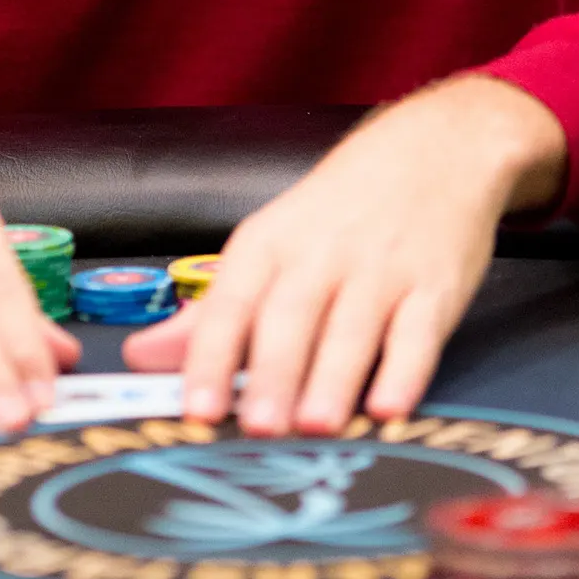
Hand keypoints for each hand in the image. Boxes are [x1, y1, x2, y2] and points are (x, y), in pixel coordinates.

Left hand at [121, 76, 565, 434]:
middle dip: (273, 373)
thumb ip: (212, 311)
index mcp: (269, 244)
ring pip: (352, 329)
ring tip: (317, 426)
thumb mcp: (270, 242)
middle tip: (258, 427)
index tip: (197, 407)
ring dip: (333, 379)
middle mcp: (321, 255)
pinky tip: (390, 408)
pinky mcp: (434, 288)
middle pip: (290, 317)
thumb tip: (143, 358)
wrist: (434, 150)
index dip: (212, 357)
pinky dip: (405, 372)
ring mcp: (381, 271)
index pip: (230, 304)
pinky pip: (418, 334)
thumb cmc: (339, 211)